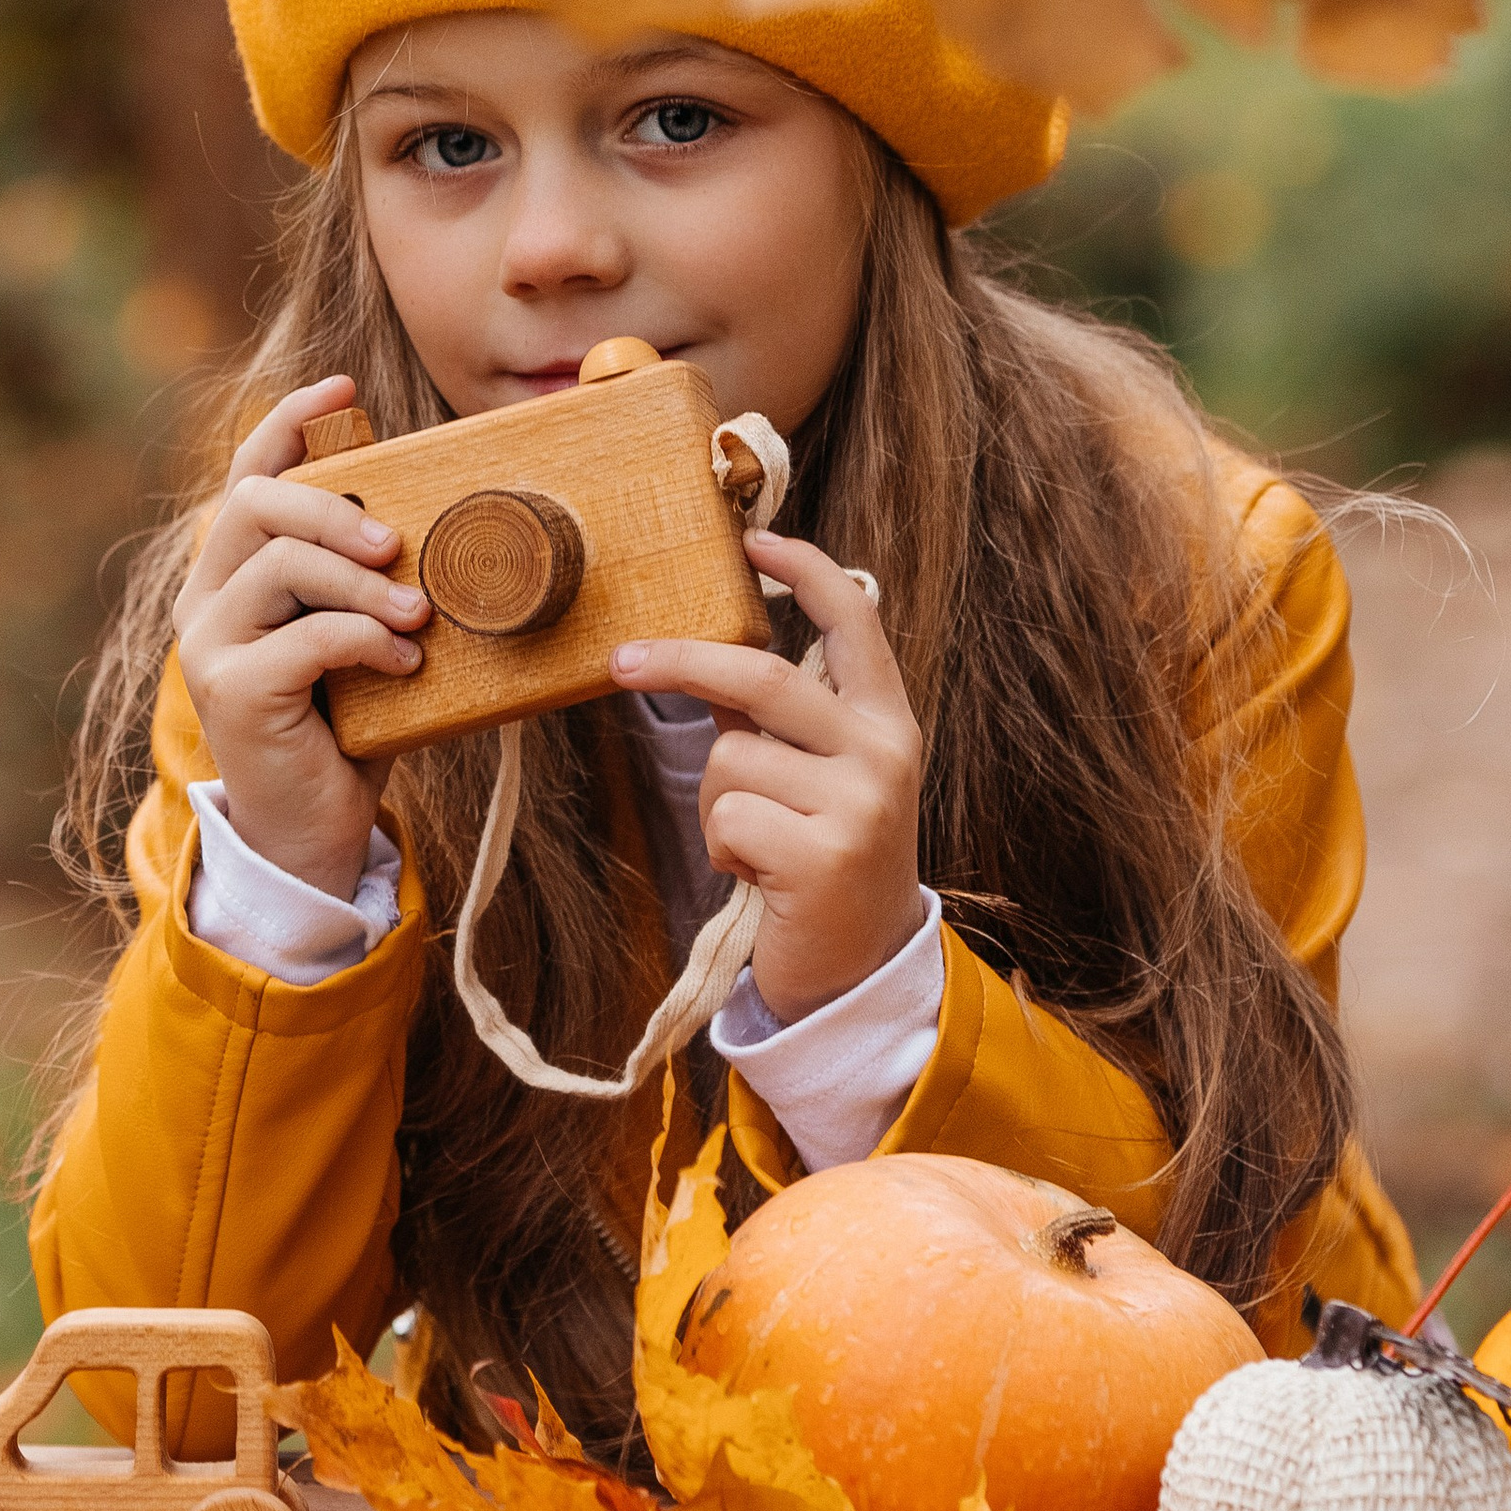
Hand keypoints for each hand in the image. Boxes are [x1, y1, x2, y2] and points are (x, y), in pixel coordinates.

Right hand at [173, 377, 426, 904]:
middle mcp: (206, 599)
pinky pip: (304, 638)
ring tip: (416, 616)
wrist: (316, 832)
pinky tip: (401, 665)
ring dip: (362, 583)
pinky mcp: (230, 691)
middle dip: (333, 507)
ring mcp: (210, 645)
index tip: (342, 386)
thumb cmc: (349, 725)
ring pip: (281, 565)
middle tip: (395, 542)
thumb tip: (438, 516)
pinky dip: (363, 641)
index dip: (287, 421)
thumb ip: (367, 581)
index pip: (246, 474)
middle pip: (256, 504)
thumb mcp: (360, 636)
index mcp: (234, 572)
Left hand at [612, 529, 924, 1022]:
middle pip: (762, 676)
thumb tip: (706, 648)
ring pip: (730, 757)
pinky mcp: (824, 859)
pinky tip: (758, 875)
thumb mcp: (820, 775)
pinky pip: (727, 816)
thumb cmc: (822, 856)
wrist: (860, 970)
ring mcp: (860, 805)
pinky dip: (721, 845)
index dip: (807, 571)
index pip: (855, 621)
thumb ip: (778, 717)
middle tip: (621, 659)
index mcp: (888, 719)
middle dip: (681, 661)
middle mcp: (884, 753)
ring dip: (713, 801)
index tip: (753, 541)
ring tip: (753, 841)